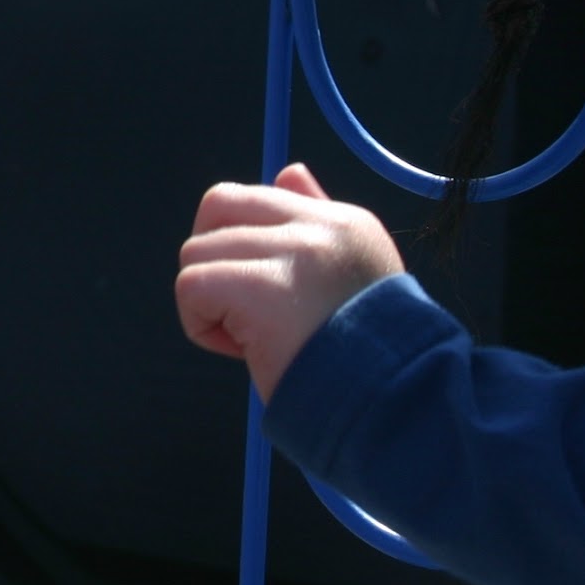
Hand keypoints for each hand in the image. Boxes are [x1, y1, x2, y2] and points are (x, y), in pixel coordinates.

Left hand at [175, 163, 403, 403]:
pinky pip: (190, 286)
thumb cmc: (365, 363)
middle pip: (218, 206)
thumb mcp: (352, 280)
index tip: (268, 298)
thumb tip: (289, 171)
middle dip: (213, 259)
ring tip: (253, 339)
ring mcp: (293, 252)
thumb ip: (315, 225)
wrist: (393, 413)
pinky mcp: (260, 288)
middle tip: (244, 312)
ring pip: (196, 251)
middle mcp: (320, 227)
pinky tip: (241, 352)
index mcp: (344, 222)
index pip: (263, 194)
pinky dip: (200, 325)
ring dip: (209, 301)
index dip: (243, 245)